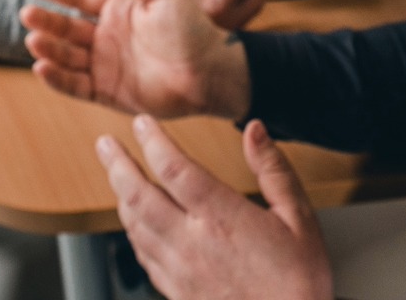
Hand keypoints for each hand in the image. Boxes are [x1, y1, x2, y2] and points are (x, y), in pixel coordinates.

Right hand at [21, 0, 251, 118]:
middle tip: (26, 13)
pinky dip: (57, 78)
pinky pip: (75, 85)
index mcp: (118, 9)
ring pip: (67, 55)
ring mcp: (105, 64)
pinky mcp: (107, 92)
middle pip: (66, 26)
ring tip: (33, 39)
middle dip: (45, 19)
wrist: (211, 73)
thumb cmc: (193, 31)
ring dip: (48, 48)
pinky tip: (41, 67)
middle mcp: (106, 36)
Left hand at [99, 115, 333, 299]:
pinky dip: (132, 230)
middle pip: (139, 196)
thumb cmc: (299, 283)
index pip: (175, 169)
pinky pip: (143, 255)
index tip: (141, 122)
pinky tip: (134, 221)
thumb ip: (274, 171)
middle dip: (117, 165)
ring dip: (120, 195)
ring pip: (135, 226)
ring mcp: (180, 270)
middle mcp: (193, 243)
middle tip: (104, 143)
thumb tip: (254, 130)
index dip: (152, 141)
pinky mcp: (176, 291)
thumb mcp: (300, 219)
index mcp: (223, 218)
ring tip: (115, 174)